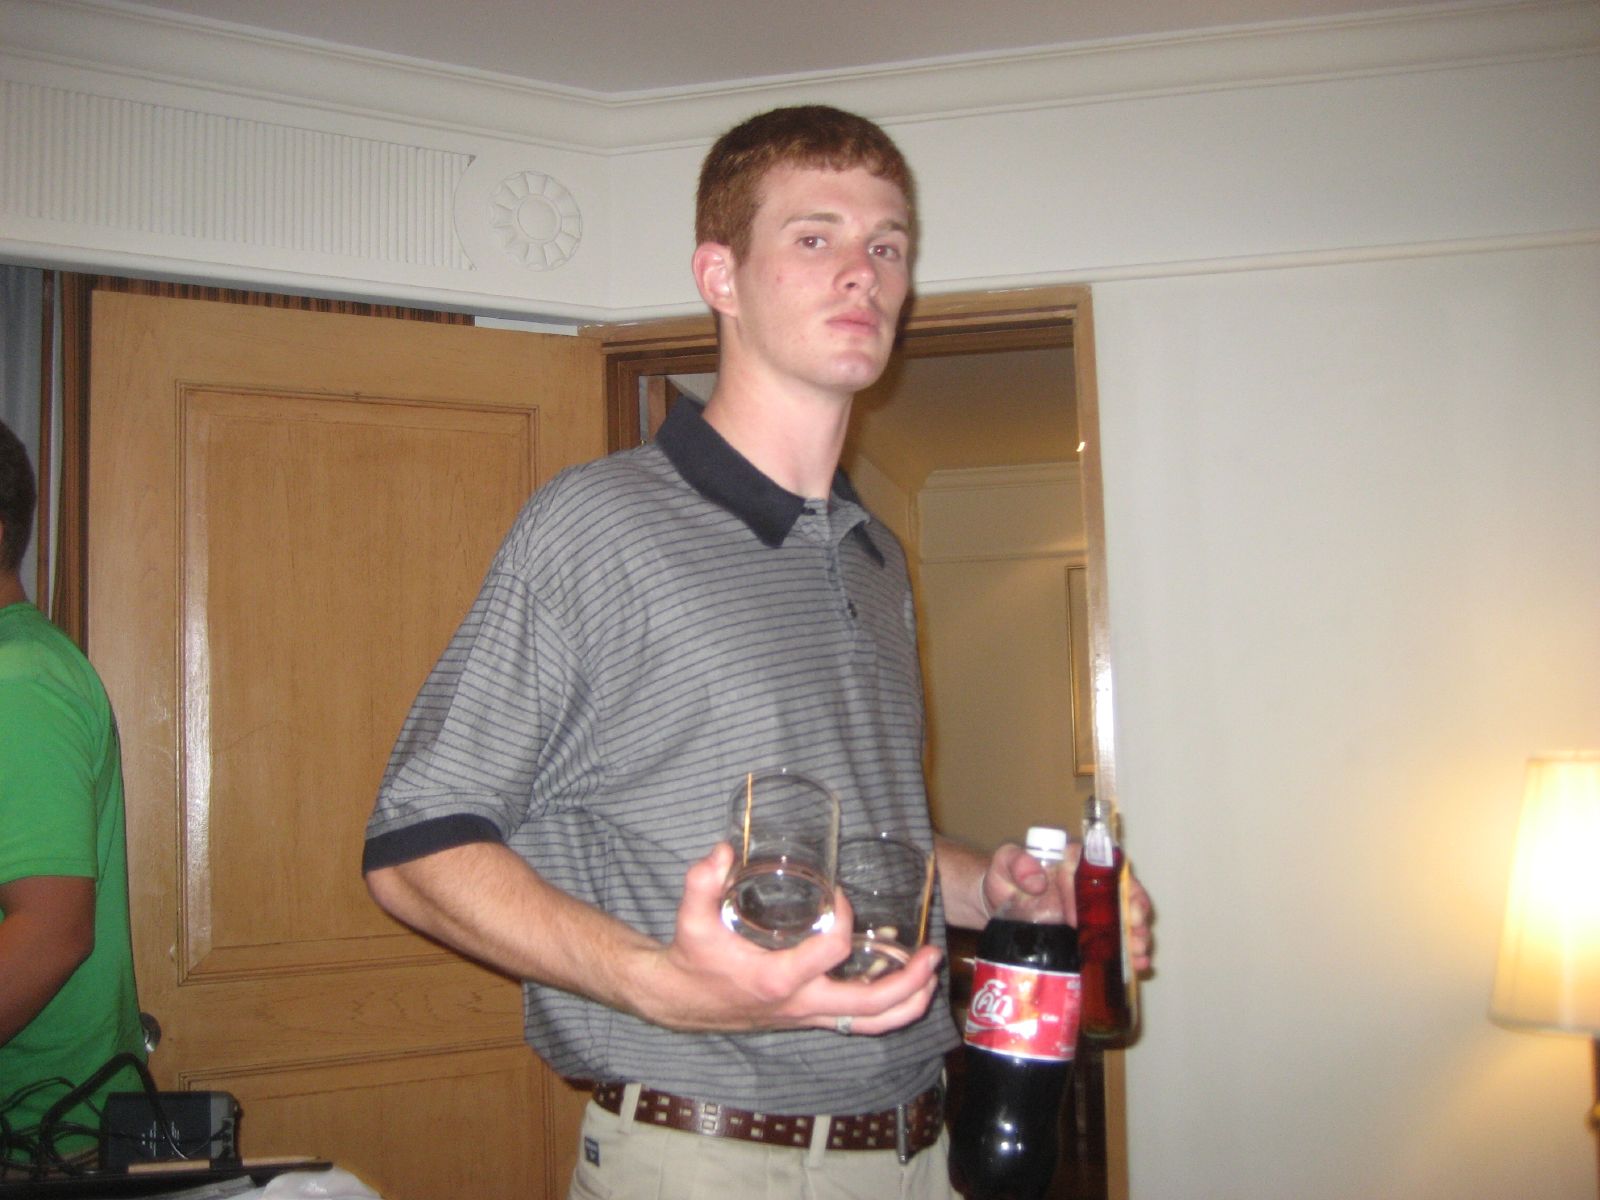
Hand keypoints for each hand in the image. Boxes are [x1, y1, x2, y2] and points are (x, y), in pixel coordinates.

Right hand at [639, 843, 942, 1035]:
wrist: (680, 1001)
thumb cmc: (693, 958)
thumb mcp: (690, 919)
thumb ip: (701, 882)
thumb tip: (724, 850)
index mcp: (778, 978)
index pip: (832, 950)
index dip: (844, 917)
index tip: (839, 895)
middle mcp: (801, 1003)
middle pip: (868, 1006)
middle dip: (906, 982)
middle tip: (932, 954)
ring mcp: (808, 1016)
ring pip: (869, 1025)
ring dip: (906, 1004)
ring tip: (932, 978)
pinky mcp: (809, 1018)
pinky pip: (857, 1024)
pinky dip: (886, 1012)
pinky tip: (903, 991)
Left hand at [977, 843, 1155, 973]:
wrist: (997, 906)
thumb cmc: (1003, 879)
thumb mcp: (1004, 864)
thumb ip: (1017, 862)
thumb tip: (1038, 880)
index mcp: (1074, 861)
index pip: (1103, 866)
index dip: (1114, 885)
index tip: (1114, 908)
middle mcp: (1089, 883)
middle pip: (1122, 892)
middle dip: (1134, 913)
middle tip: (1137, 933)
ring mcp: (1092, 909)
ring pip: (1124, 917)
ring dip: (1135, 935)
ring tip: (1138, 954)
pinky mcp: (1090, 931)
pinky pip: (1114, 939)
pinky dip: (1127, 951)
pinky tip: (1136, 964)